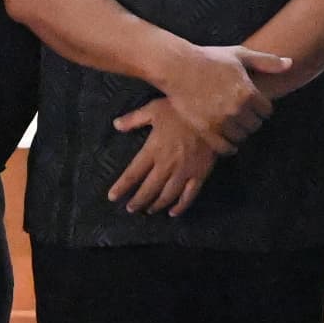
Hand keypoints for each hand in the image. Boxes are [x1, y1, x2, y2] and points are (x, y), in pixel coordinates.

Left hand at [107, 98, 224, 216]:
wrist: (212, 115)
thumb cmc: (182, 110)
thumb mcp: (154, 109)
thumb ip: (134, 119)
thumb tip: (116, 125)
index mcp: (153, 150)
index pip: (133, 173)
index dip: (122, 187)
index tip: (112, 197)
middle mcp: (166, 166)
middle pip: (148, 189)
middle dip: (138, 201)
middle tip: (131, 209)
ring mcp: (183, 172)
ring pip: (166, 195)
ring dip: (156, 205)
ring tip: (149, 211)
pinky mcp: (199, 175)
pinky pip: (188, 196)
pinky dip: (180, 206)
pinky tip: (173, 213)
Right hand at [154, 43, 294, 150]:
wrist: (178, 67)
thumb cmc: (210, 58)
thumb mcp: (240, 55)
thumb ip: (267, 61)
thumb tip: (290, 63)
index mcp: (248, 92)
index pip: (266, 111)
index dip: (261, 107)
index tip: (253, 105)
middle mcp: (237, 109)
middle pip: (255, 125)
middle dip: (250, 120)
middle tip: (241, 114)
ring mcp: (221, 121)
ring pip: (241, 137)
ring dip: (239, 132)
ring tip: (232, 124)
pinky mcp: (206, 130)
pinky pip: (225, 148)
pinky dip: (228, 146)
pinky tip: (227, 140)